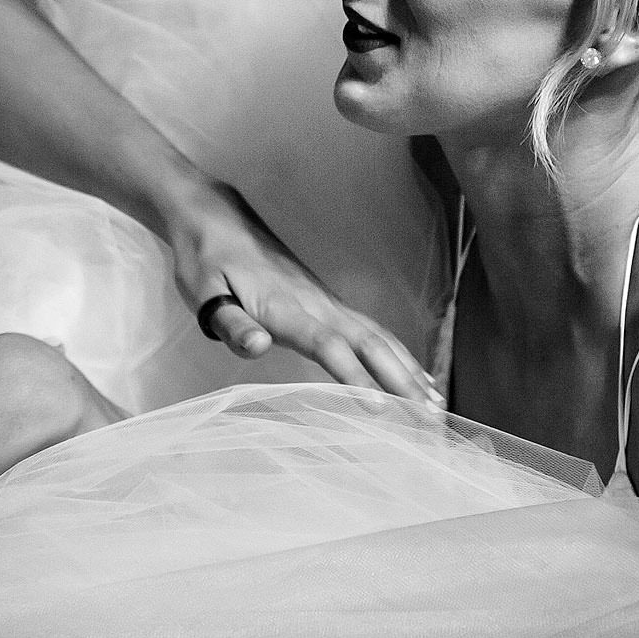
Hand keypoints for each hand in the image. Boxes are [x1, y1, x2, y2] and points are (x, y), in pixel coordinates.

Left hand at [164, 180, 441, 402]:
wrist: (215, 218)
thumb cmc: (205, 260)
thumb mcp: (202, 291)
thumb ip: (229, 322)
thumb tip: (258, 345)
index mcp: (284, 306)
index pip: (326, 345)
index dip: (354, 377)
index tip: (381, 408)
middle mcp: (315, 303)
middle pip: (368, 344)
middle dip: (401, 382)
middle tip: (430, 420)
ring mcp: (326, 301)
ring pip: (377, 337)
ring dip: (409, 370)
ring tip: (436, 407)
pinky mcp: (327, 302)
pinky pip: (372, 331)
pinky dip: (399, 354)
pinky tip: (417, 376)